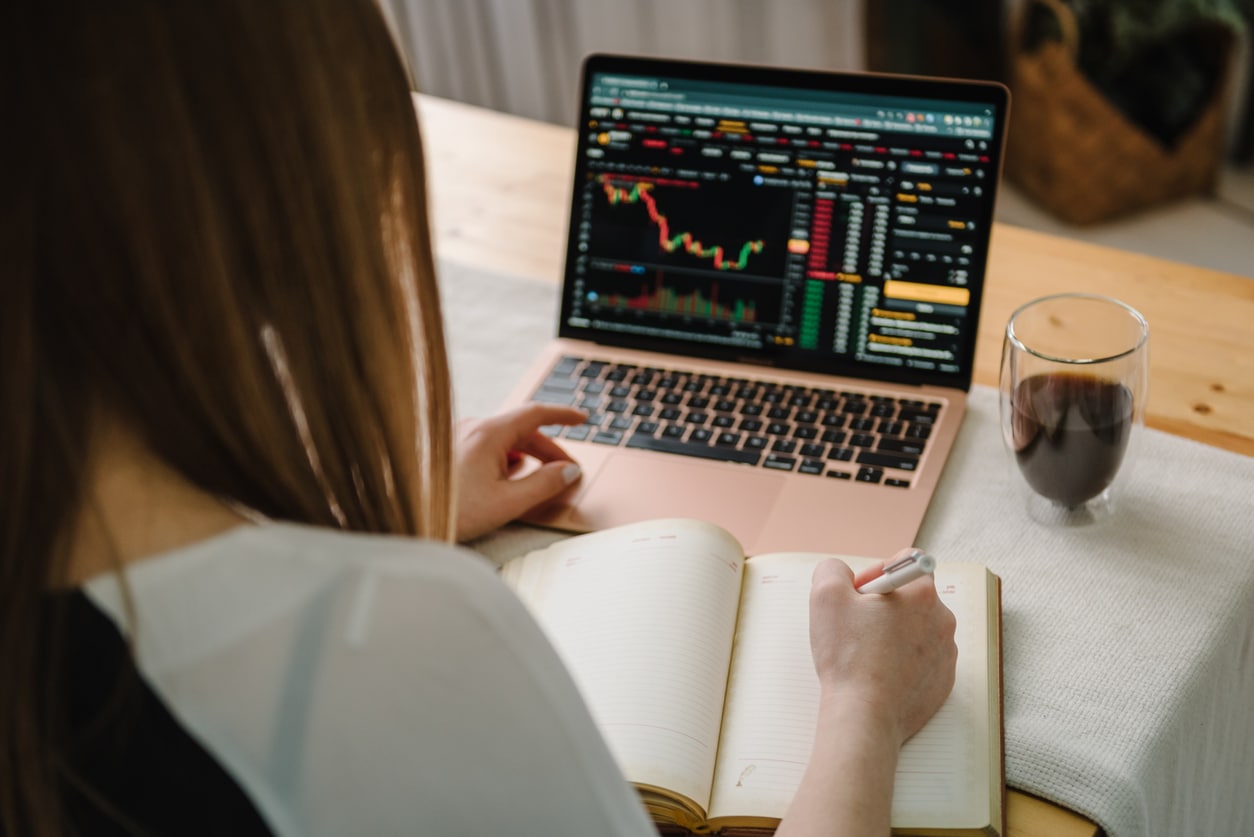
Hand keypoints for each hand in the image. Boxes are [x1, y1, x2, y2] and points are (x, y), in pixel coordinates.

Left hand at [453, 404, 586, 541]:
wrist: (405, 521)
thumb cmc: (452, 512)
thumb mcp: (508, 503)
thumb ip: (544, 485)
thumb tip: (568, 471)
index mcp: (488, 434)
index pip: (535, 413)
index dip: (563, 415)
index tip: (582, 419)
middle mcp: (471, 428)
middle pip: (521, 429)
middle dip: (548, 449)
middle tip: (567, 471)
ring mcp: (457, 437)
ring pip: (503, 439)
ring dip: (527, 455)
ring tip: (540, 479)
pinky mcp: (448, 451)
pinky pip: (486, 447)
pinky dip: (506, 459)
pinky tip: (507, 481)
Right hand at [807, 559, 956, 745]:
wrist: (864, 716)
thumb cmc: (847, 656)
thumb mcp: (826, 595)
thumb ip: (833, 569)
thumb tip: (843, 574)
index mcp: (922, 593)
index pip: (907, 562)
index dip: (878, 572)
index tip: (860, 595)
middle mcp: (942, 619)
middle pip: (911, 597)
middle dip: (884, 606)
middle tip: (857, 626)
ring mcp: (946, 653)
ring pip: (916, 630)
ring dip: (893, 634)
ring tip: (865, 655)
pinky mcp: (943, 682)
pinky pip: (921, 660)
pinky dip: (901, 662)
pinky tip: (878, 675)